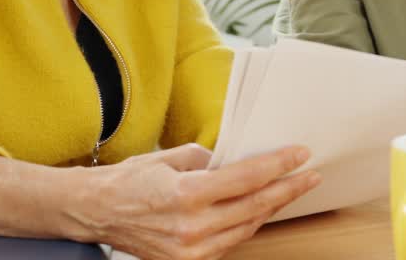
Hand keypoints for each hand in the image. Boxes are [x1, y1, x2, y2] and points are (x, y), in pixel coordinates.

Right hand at [68, 143, 320, 259]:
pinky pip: (229, 243)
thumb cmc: (128, 180)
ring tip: (291, 190)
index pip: (247, 178)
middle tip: (309, 174)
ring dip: (272, 208)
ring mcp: (190, 251)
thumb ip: (208, 159)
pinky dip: (247, 225)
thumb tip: (235, 160)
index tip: (300, 154)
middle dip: (287, 188)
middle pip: (255, 206)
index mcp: (186, 195)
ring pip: (246, 228)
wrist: (95, 212)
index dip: (279, 165)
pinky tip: (260, 210)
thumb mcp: (169, 156)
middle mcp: (191, 227)